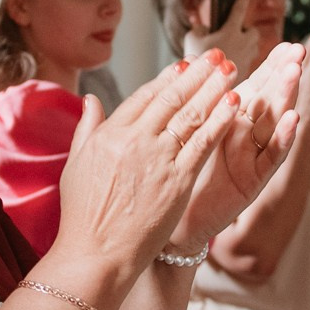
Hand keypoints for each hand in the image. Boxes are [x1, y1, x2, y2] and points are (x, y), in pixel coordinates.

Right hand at [54, 51, 244, 267]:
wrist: (96, 253)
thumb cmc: (83, 215)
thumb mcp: (75, 164)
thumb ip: (87, 128)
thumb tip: (91, 99)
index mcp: (110, 134)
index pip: (145, 96)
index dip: (168, 78)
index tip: (185, 65)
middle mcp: (135, 141)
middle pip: (172, 98)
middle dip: (198, 74)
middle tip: (217, 55)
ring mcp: (158, 160)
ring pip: (191, 115)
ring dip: (214, 89)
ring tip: (231, 70)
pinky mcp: (178, 181)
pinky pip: (204, 144)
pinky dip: (220, 121)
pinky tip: (234, 104)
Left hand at [178, 41, 306, 242]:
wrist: (170, 218)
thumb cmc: (177, 171)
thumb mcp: (188, 128)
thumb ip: (195, 99)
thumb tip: (193, 60)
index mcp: (231, 117)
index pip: (256, 85)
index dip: (272, 65)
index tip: (287, 44)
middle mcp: (247, 134)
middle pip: (271, 99)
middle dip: (285, 74)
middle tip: (299, 52)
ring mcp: (254, 156)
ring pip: (274, 122)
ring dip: (286, 97)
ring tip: (296, 74)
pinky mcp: (255, 180)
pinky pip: (271, 156)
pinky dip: (282, 137)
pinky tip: (292, 119)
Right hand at [183, 0, 264, 79]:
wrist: (203, 90)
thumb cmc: (196, 62)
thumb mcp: (192, 39)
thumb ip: (199, 28)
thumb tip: (204, 27)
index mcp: (230, 31)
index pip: (239, 9)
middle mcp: (243, 44)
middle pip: (254, 32)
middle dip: (247, 31)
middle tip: (234, 33)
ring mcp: (247, 59)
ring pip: (254, 47)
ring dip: (246, 45)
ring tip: (232, 48)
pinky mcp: (247, 73)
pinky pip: (249, 61)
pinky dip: (242, 59)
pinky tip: (230, 63)